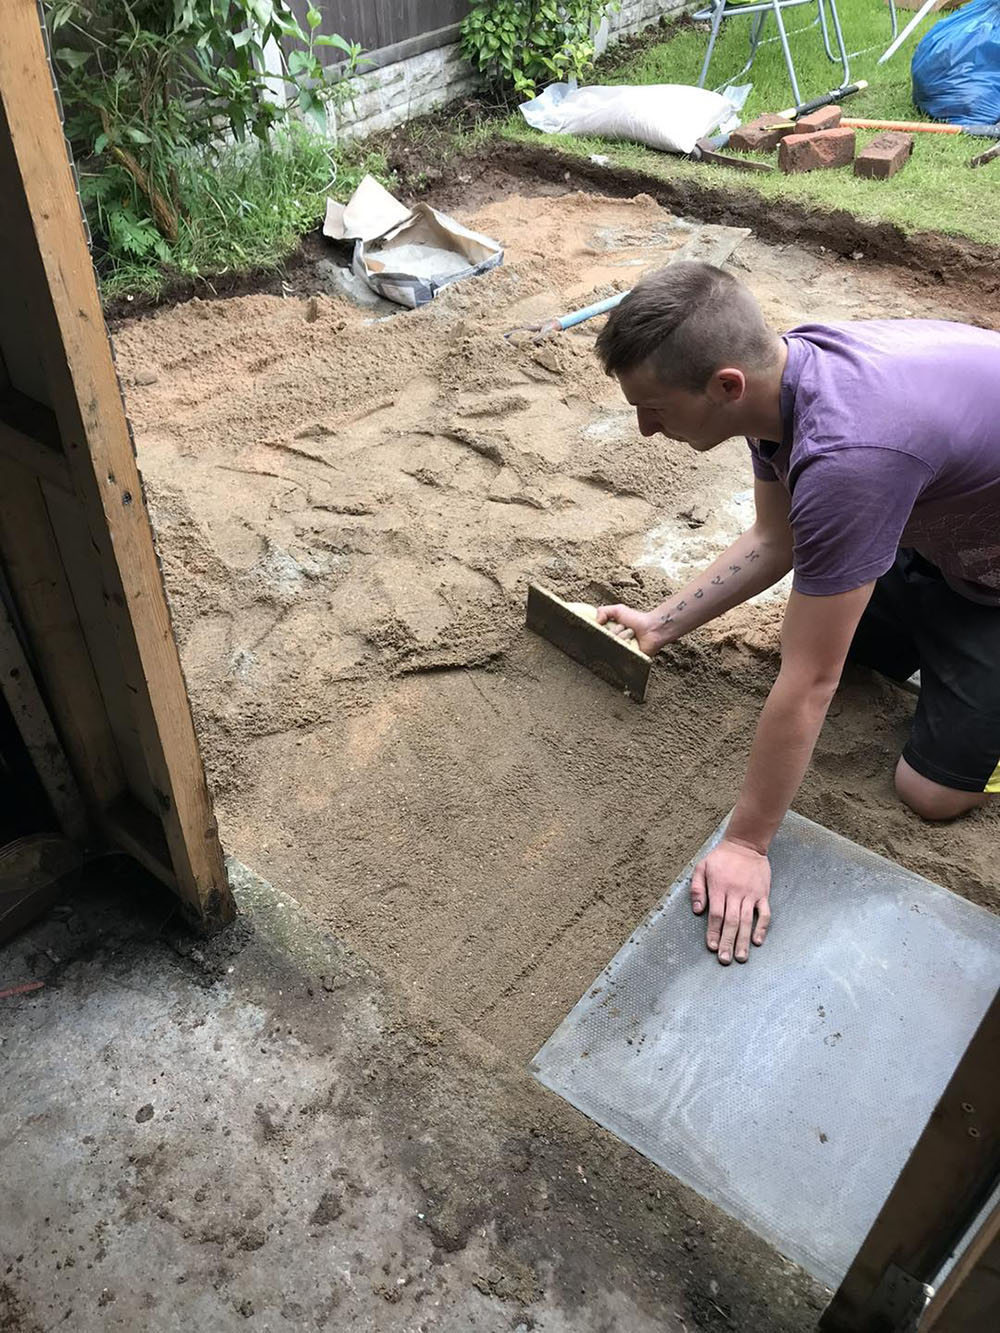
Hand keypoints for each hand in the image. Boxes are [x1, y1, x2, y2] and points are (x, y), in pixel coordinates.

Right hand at [595, 604, 661, 655]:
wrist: (652, 629)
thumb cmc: (637, 619)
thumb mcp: (618, 610)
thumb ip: (603, 611)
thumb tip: (596, 621)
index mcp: (607, 633)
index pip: (597, 633)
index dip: (602, 628)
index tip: (606, 624)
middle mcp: (611, 643)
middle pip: (605, 638)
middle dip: (615, 630)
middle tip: (624, 627)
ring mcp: (618, 652)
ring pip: (614, 644)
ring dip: (624, 636)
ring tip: (631, 634)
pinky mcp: (625, 659)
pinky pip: (620, 652)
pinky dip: (627, 644)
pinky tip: (633, 642)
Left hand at [691, 838, 770, 964]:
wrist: (746, 844)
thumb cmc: (721, 857)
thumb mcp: (702, 867)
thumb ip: (697, 889)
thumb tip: (697, 911)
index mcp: (719, 888)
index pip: (716, 915)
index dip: (713, 932)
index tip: (711, 947)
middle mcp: (735, 893)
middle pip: (731, 922)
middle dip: (727, 942)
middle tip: (725, 960)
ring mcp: (750, 894)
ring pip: (747, 921)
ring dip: (744, 941)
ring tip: (741, 957)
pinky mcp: (763, 894)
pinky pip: (764, 913)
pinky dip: (762, 927)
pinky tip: (758, 941)